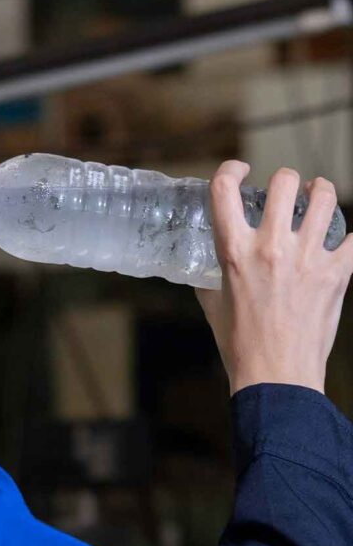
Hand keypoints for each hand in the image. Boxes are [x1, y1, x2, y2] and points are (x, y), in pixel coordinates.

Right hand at [195, 161, 352, 395]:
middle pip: (283, 182)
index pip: (223, 190)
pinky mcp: (337, 273)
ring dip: (320, 192)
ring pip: (323, 198)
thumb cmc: (241, 345)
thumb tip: (208, 268)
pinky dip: (349, 234)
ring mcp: (308, 258)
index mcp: (234, 253)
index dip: (230, 169)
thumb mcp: (213, 304)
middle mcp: (270, 248)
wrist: (276, 376)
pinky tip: (341, 238)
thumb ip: (211, 278)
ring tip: (317, 198)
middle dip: (285, 180)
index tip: (239, 170)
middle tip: (287, 191)